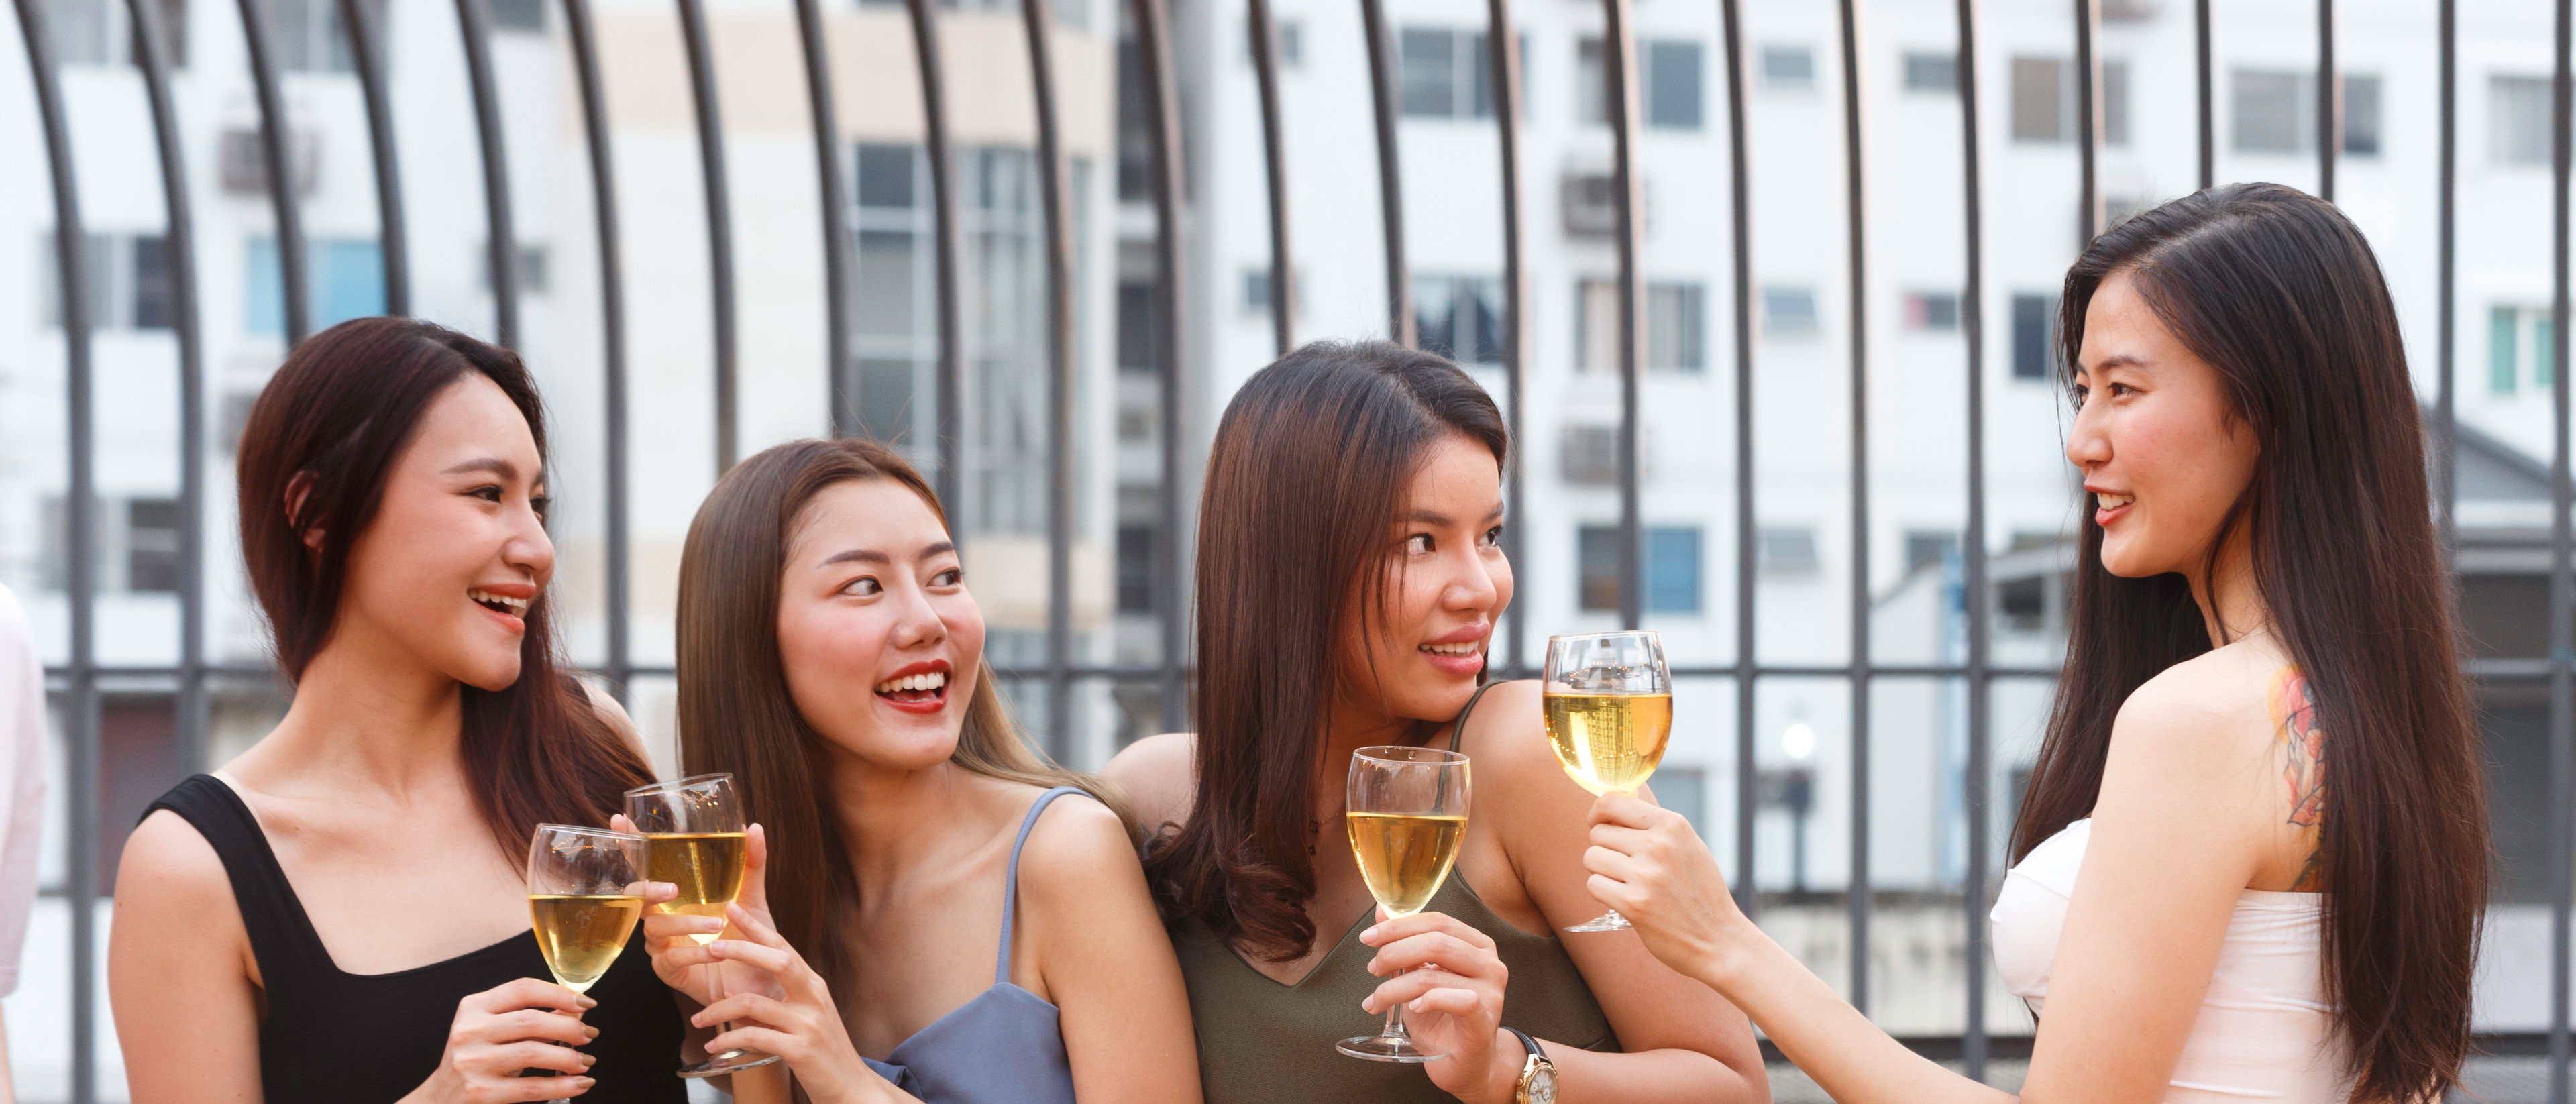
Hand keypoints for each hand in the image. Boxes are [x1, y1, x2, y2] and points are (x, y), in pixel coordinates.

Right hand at [400, 977, 599, 1103]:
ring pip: (532, 1052)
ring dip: (569, 1057)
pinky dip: (561, 1084)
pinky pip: (531, 1087)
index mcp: (474, 1007)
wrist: (439, 1100)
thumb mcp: (494, 1032)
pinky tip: (579, 1083)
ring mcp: (472, 1062)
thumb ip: (529, 1019)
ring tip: (586, 1061)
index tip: (586, 1003)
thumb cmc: (475, 1060)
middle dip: (569, 1027)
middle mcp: (470, 1031)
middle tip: (590, 1035)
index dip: (560, 993)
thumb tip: (575, 1012)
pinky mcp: (480, 1093)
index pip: (523, 989)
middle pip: (530, 1020)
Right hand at [619, 817, 778, 1006]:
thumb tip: (754, 826)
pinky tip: (716, 951)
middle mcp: (661, 916)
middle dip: (646, 888)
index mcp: (675, 895)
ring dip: (686, 924)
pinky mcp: (668, 971)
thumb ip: (751, 864)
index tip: (618, 818)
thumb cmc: (750, 937)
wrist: (761, 982)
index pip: (646, 866)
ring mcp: (660, 944)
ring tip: (718, 926)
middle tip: (671, 888)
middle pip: (635, 896)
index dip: (629, 844)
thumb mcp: (752, 897)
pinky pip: (672, 958)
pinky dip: (695, 953)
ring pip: (655, 927)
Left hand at [688, 904, 908, 1103]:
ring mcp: (808, 1023)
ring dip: (718, 1010)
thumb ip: (779, 1000)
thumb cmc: (824, 1054)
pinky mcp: (800, 1050)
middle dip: (740, 950)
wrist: (851, 1088)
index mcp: (814, 986)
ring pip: (753, 1003)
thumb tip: (737, 990)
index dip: (756, 928)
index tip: (732, 909)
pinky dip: (728, 1041)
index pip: (783, 947)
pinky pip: (754, 1037)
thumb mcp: (807, 1018)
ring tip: (698, 1019)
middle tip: (710, 949)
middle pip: (777, 960)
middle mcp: (814, 998)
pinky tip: (714, 1048)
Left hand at [1358, 909, 1513, 1103]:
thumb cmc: (1442, 1019)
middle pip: (1435, 943)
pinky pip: (1459, 1001)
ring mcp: (1492, 993)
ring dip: (1394, 987)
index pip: (1438, 921)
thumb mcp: (1419, 976)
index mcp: (1478, 945)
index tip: (1368, 938)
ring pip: (1434, 975)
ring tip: (1376, 1000)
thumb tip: (1381, 911)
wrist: (1466, 1065)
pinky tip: (1413, 1008)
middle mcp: (1490, 964)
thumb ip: (1405, 944)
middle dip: (1393, 952)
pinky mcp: (1485, 1021)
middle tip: (1372, 968)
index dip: (1399, 925)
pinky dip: (1430, 1001)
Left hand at [1583, 791, 1749, 980]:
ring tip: (1627, 883)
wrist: (1720, 940)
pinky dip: (1603, 893)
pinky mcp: (1634, 904)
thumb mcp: (1688, 847)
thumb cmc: (1701, 893)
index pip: (1612, 801)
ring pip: (1591, 858)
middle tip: (1626, 867)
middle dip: (1605, 849)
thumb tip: (1610, 808)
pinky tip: (1624, 900)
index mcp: (1673, 825)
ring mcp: (1646, 875)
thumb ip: (1654, 827)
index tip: (1598, 824)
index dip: (1598, 813)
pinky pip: (1594, 885)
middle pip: (1597, 833)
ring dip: (1602, 872)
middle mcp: (1659, 845)